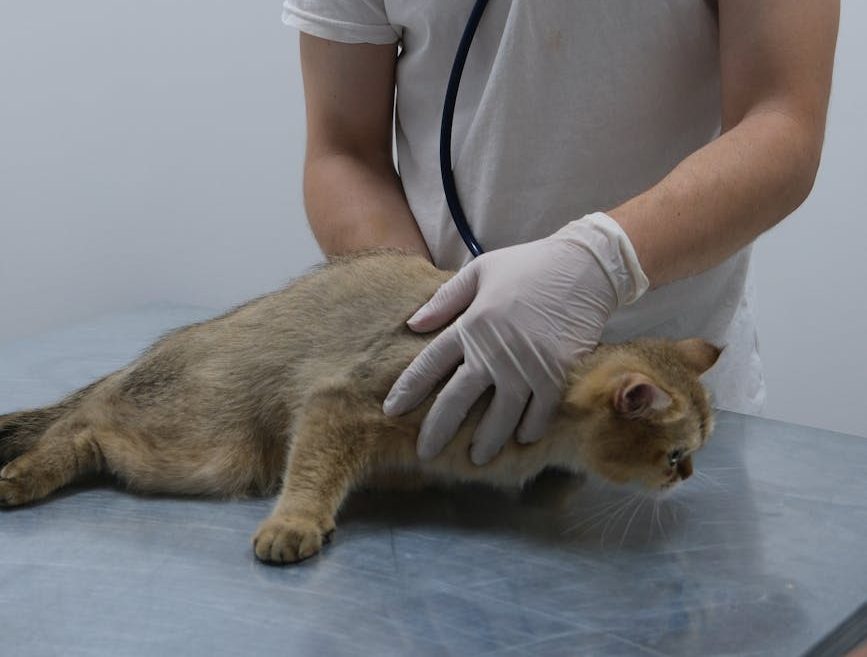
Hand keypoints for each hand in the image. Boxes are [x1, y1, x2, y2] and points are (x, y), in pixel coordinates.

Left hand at [382, 212, 648, 464]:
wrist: (586, 267)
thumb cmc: (529, 266)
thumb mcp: (480, 271)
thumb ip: (446, 299)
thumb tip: (413, 324)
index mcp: (471, 324)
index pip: (429, 364)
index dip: (409, 390)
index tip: (392, 411)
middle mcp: (493, 351)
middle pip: (457, 400)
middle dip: (438, 430)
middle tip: (426, 454)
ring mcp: (526, 366)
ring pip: (499, 416)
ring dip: (487, 441)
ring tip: (477, 458)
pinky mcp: (557, 374)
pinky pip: (539, 412)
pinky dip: (530, 428)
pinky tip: (521, 438)